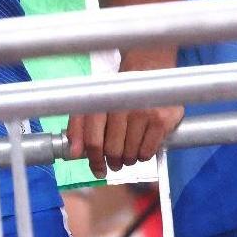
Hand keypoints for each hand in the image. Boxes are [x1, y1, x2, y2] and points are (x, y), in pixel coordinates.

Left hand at [66, 48, 182, 178]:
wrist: (149, 67)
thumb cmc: (120, 89)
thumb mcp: (96, 101)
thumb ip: (79, 126)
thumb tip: (74, 154)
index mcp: (102, 103)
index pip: (94, 140)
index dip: (94, 160)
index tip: (97, 169)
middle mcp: (122, 107)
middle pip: (113, 151)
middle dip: (113, 161)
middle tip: (116, 162)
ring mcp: (144, 114)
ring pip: (130, 154)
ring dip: (128, 160)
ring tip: (129, 152)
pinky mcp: (162, 121)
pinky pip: (148, 152)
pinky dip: (143, 156)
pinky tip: (142, 146)